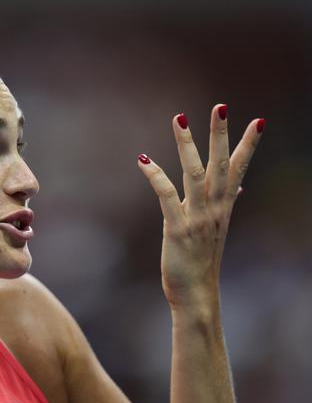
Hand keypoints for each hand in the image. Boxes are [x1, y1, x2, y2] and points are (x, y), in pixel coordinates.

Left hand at [137, 105, 264, 309]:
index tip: (258, 121)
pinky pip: (167, 196)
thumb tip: (239, 190)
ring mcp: (197, 219)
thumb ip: (224, 206)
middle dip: (221, 135)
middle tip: (222, 106)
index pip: (239, 171)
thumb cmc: (201, 263)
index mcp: (224, 209)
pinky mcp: (177, 229)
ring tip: (180, 119)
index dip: (248, 146)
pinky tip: (143, 159)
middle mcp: (214, 210)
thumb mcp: (216, 231)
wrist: (197, 297)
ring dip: (187, 145)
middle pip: (220, 165)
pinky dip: (156, 176)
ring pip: (194, 174)